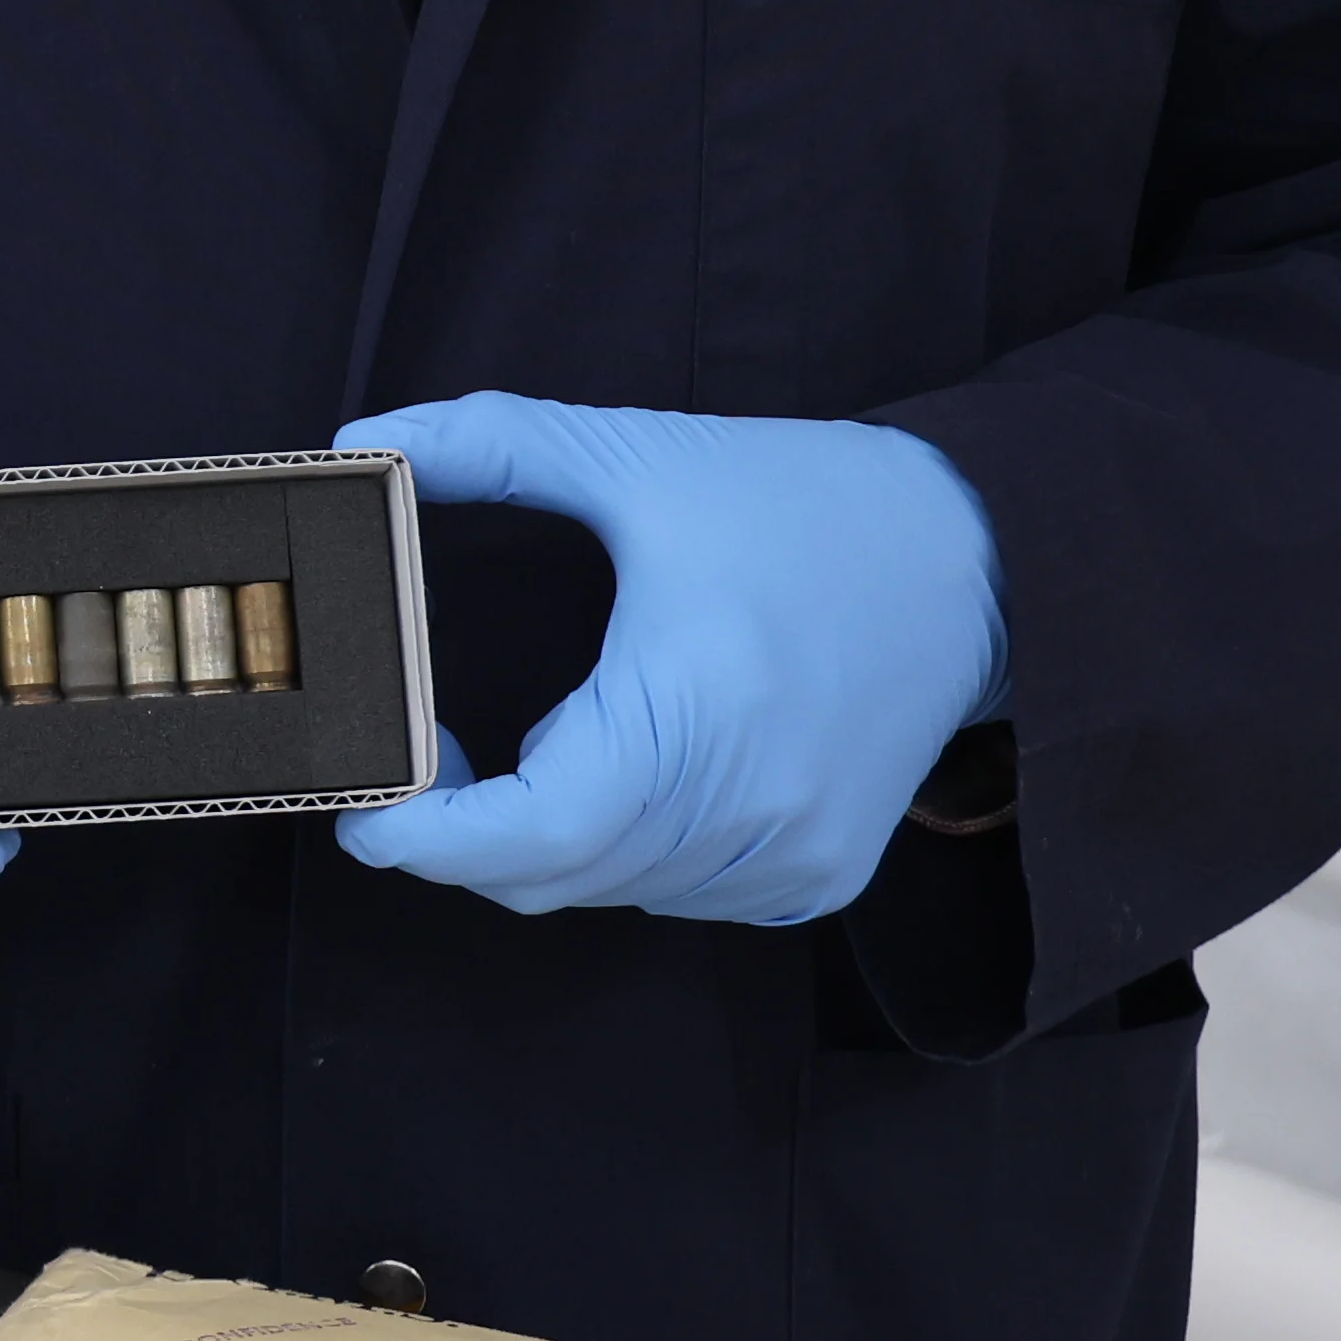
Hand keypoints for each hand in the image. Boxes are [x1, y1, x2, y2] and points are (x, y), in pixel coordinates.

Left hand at [324, 394, 1004, 927]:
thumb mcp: (637, 456)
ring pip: (608, 892)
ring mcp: (793, 856)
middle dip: (462, 834)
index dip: (431, 837)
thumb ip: (491, 443)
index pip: (534, 832)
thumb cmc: (804, 504)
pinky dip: (625, 854)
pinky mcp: (818, 880)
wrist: (976, 561)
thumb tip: (364, 445)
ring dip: (544, 844)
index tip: (366, 807)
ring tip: (526, 752)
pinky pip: (674, 897)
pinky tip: (629, 777)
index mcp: (698, 704)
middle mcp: (752, 801)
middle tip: (419, 764)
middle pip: (552, 873)